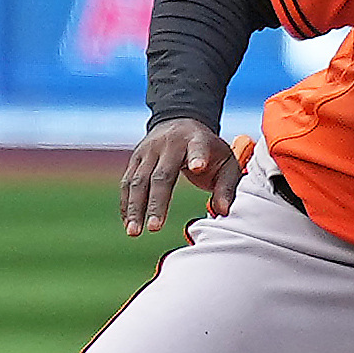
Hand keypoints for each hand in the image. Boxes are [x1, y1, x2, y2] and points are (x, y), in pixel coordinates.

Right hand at [120, 120, 247, 236]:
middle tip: (155, 228)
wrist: (181, 120)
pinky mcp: (135, 159)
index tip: (198, 167)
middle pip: (161, 175)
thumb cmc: (209, 149)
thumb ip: (226, 186)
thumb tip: (223, 211)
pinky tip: (129, 225)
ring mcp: (148, 151)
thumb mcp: (226, 161)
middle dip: (156, 203)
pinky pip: (127, 183)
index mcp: (196, 140)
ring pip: (138, 181)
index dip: (197, 157)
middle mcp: (169, 144)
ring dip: (134, 208)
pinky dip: (127, 205)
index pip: (197, 148)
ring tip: (134, 232)